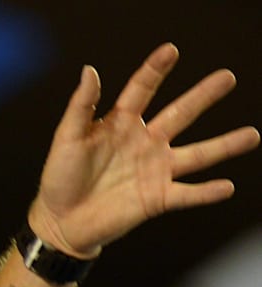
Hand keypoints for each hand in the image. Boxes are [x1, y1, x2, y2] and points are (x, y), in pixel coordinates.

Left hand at [28, 43, 259, 257]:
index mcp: (121, 124)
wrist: (61, 220)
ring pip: (197, 154)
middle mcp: (145, 142)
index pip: (142, 90)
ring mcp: (155, 170)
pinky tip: (227, 186)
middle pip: (180, 114)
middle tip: (227, 77)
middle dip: (203, 96)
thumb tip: (90, 70)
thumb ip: (81, 107)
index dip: (155, 70)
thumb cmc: (60, 178)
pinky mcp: (158, 198)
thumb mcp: (66, 139)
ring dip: (224, 146)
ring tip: (252, 135)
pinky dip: (207, 192)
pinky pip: (188, 194)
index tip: (171, 50)